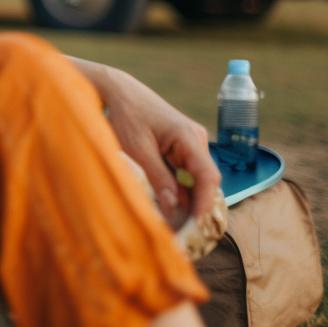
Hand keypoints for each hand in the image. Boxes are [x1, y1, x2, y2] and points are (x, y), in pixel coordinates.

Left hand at [70, 58, 221, 228]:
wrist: (120, 91)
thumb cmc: (127, 116)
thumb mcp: (137, 150)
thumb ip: (158, 178)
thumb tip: (175, 208)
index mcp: (189, 137)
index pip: (208, 177)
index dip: (205, 204)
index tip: (197, 226)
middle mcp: (196, 141)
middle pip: (204, 182)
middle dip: (196, 208)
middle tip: (183, 235)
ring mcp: (190, 144)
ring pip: (195, 181)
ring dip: (186, 201)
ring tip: (174, 226)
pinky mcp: (181, 148)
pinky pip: (185, 174)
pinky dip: (179, 191)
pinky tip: (169, 207)